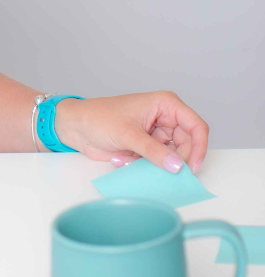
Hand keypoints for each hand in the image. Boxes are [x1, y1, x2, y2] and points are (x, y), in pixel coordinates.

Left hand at [53, 91, 208, 173]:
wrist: (76, 127)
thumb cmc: (99, 118)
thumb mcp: (128, 134)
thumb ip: (154, 152)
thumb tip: (178, 166)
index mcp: (165, 104)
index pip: (196, 126)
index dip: (200, 147)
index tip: (194, 167)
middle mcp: (165, 118)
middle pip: (188, 145)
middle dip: (176, 160)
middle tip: (161, 172)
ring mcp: (157, 134)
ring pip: (174, 157)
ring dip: (157, 164)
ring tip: (133, 159)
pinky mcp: (148, 147)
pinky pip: (159, 163)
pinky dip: (146, 166)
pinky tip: (124, 159)